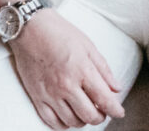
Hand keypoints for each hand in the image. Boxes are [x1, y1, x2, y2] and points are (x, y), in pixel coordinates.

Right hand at [7, 10, 125, 127]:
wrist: (30, 28)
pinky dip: (63, 124)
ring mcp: (50, 93)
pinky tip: (68, 117)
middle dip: (100, 117)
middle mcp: (66, 85)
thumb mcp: (88, 46)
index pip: (104, 99)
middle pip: (89, 115)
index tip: (119, 112)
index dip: (115, 110)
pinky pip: (51, 122)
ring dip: (83, 120)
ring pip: (72, 121)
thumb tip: (116, 88)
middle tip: (102, 111)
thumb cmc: (59, 33)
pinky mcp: (37, 96)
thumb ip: (103, 69)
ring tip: (85, 111)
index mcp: (82, 70)